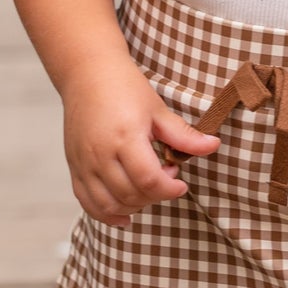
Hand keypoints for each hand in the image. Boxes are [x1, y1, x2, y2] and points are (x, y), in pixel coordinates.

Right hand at [61, 57, 219, 227]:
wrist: (88, 73)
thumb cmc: (124, 87)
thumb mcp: (157, 109)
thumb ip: (183, 134)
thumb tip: (213, 146)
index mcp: (125, 137)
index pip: (149, 180)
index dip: (169, 189)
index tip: (181, 184)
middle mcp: (101, 154)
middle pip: (130, 194)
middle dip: (155, 195)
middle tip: (165, 176)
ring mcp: (84, 163)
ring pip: (109, 204)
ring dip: (134, 206)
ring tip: (147, 189)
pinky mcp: (74, 167)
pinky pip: (87, 202)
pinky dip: (106, 214)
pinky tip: (125, 214)